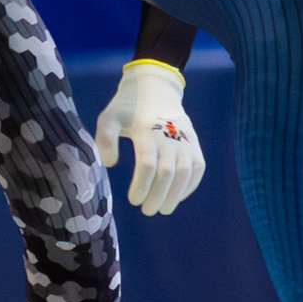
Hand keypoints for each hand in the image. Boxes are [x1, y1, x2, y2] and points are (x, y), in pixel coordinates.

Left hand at [94, 60, 206, 216]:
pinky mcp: (195, 145)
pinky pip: (197, 169)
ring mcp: (185, 140)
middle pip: (167, 172)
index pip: (147, 164)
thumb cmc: (128, 108)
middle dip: (158, 195)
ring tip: (163, 209)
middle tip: (147, 211)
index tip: (133, 200)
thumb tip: (110, 164)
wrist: (157, 91)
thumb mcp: (109, 117)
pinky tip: (177, 197)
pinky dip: (190, 186)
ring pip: (185, 173)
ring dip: (175, 195)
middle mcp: (169, 135)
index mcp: (147, 129)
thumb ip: (105, 139)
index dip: (142, 186)